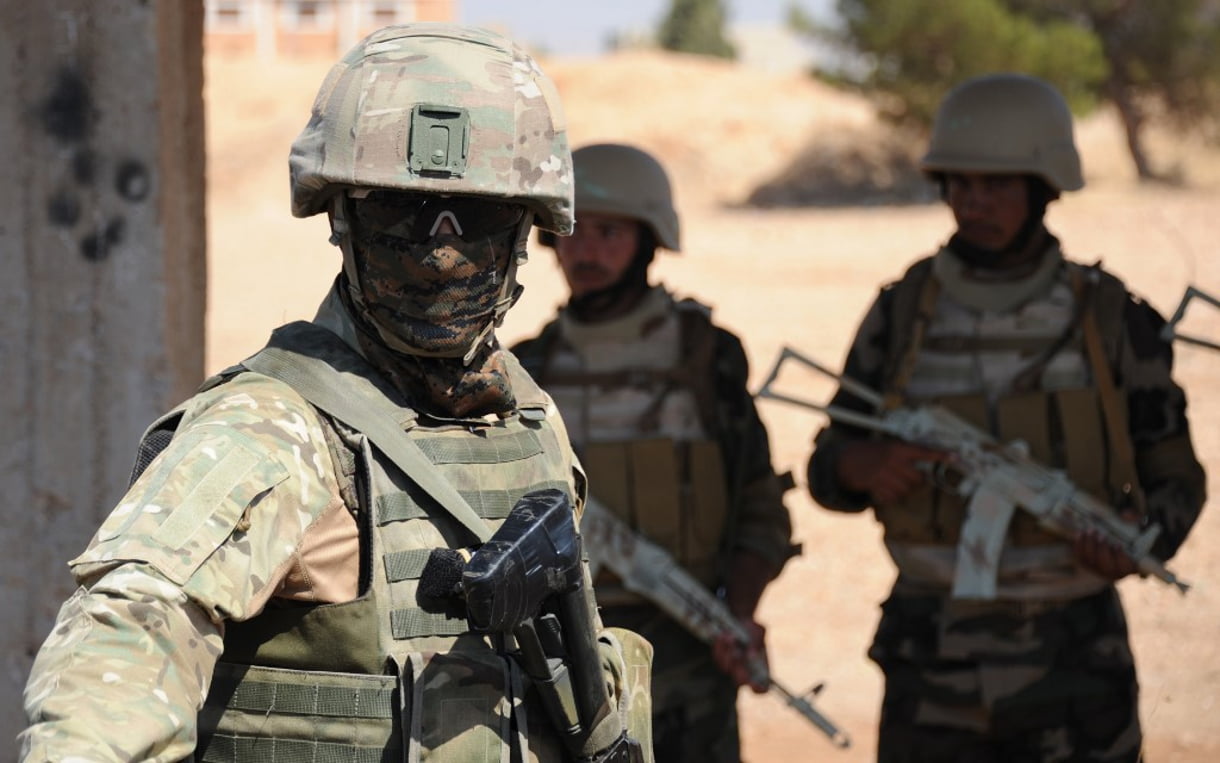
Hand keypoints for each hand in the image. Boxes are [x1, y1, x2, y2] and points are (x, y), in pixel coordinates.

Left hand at [712, 620, 768, 693]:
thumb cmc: (751, 628)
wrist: (737, 620)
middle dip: (739, 671)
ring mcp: (731, 666)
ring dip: (727, 653)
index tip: (754, 683)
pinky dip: (720, 647)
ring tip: (730, 637)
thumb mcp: (759, 631)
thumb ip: (757, 642)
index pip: (762, 688)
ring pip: (726, 668)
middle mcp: (745, 671)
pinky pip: (717, 657)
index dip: (758, 688)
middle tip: (738, 656)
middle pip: (741, 681)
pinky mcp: (719, 658)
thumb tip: (752, 654)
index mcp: (760, 668)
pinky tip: (723, 636)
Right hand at [836, 439, 951, 503]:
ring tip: (892, 481)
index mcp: (896, 448)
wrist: (846, 461)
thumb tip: (924, 463)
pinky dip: (891, 496)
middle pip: (918, 479)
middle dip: (916, 480)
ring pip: (907, 490)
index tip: (955, 457)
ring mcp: (884, 476)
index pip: (924, 452)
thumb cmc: (870, 452)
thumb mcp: (887, 446)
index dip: (940, 455)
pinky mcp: (877, 489)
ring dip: (903, 489)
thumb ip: (904, 454)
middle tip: (909, 476)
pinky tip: (884, 487)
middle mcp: (892, 462)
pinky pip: (894, 498)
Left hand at [1074, 525, 1138, 580]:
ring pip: (1091, 561)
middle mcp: (1113, 572)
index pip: (1125, 568)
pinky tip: (1080, 533)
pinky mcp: (1086, 563)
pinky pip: (1080, 557)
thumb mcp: (1138, 528)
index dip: (1120, 558)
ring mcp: (1098, 569)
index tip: (1118, 544)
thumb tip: (1126, 514)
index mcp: (1129, 567)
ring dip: (1089, 546)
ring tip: (1090, 531)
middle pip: (1106, 566)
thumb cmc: (1131, 537)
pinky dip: (1079, 546)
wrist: (1114, 541)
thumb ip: (1135, 520)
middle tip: (1101, 535)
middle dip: (1102, 550)